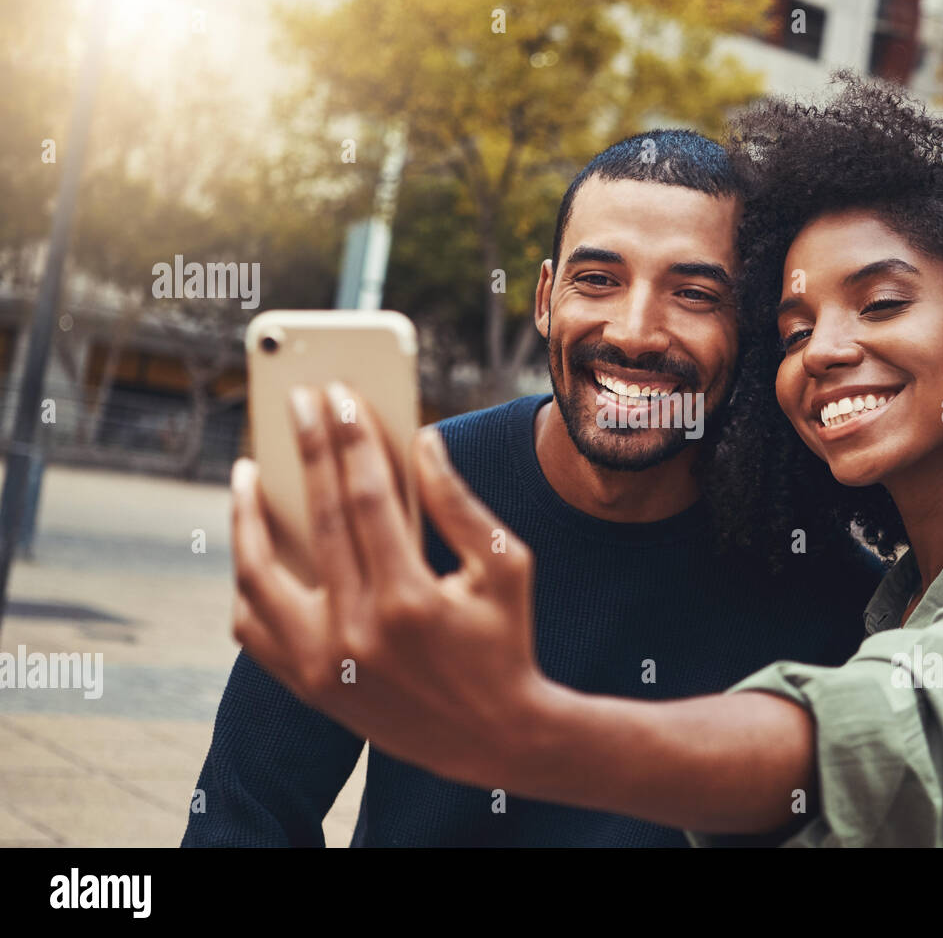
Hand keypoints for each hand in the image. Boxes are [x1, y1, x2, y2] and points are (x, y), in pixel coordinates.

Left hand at [230, 382, 554, 786]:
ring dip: (247, 517)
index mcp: (410, 599)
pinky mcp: (309, 687)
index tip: (337, 393)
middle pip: (317, 518)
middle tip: (297, 399)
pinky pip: (254, 627)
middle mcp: (357, 634)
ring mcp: (324, 666)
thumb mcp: (504, 566)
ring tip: (247, 471)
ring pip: (260, 575)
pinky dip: (248, 583)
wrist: (496, 737)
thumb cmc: (506, 639)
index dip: (350, 437)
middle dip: (307, 448)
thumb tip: (422, 439)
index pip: (365, 496)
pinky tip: (252, 546)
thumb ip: (458, 502)